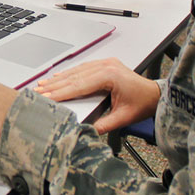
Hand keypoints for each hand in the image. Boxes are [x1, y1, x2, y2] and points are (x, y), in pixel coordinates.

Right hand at [34, 58, 158, 133]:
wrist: (155, 95)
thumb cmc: (142, 104)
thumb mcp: (123, 118)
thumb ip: (104, 124)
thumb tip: (86, 130)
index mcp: (110, 76)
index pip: (79, 85)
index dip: (61, 92)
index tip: (47, 96)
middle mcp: (107, 66)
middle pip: (74, 76)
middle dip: (55, 84)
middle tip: (38, 90)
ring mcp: (106, 63)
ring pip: (77, 71)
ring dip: (59, 78)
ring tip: (44, 84)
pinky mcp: (106, 64)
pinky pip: (83, 68)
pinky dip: (69, 74)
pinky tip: (59, 77)